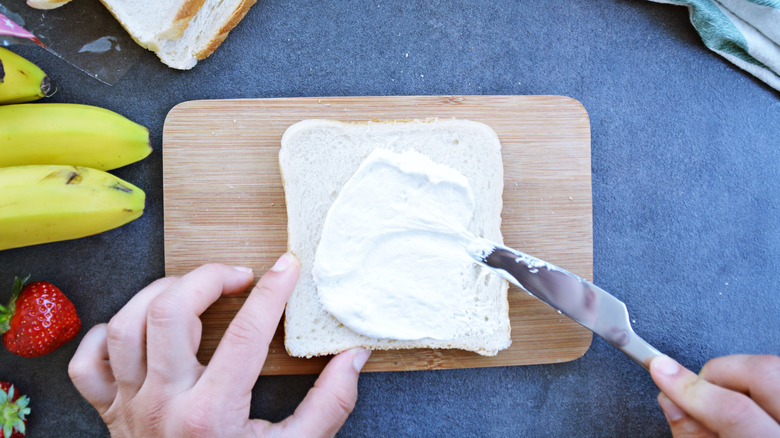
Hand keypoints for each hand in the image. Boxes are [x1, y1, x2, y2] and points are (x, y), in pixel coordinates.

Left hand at [68, 255, 370, 436]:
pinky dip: (106, 336)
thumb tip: (352, 357)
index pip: (244, 333)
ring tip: (194, 290)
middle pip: (169, 313)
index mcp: (211, 415)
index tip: (288, 267)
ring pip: (125, 326)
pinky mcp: (110, 415)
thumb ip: (329, 405)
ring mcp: (130, 408)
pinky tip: (140, 329)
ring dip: (159, 294)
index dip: (271, 293)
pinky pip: (87, 364)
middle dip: (207, 278)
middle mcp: (163, 404)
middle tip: (239, 276)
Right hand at [650, 354, 779, 436]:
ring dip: (737, 374)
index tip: (660, 370)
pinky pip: (776, 376)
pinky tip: (740, 398)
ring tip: (717, 397)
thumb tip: (670, 399)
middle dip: (718, 370)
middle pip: (762, 372)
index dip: (689, 387)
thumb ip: (692, 435)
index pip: (733, 409)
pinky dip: (751, 380)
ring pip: (773, 367)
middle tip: (695, 388)